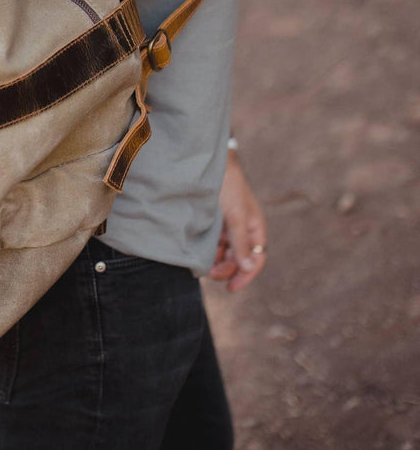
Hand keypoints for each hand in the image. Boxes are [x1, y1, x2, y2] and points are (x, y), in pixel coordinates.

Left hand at [208, 148, 266, 292]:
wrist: (206, 161)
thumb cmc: (227, 185)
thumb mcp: (235, 214)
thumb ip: (241, 240)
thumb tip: (248, 267)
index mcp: (254, 227)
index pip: (255, 259)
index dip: (245, 275)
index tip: (231, 288)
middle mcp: (240, 229)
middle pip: (237, 259)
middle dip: (226, 269)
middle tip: (210, 274)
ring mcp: (224, 225)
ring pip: (222, 252)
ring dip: (214, 261)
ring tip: (201, 265)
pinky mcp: (209, 221)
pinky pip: (209, 242)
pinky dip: (205, 250)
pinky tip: (195, 253)